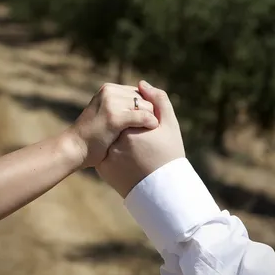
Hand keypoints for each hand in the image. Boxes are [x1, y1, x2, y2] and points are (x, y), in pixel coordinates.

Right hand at [66, 83, 158, 167]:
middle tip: (149, 129)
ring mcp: (111, 103)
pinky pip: (143, 117)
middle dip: (150, 113)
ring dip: (151, 119)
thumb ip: (121, 106)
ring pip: (146, 107)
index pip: (139, 93)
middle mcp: (110, 92)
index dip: (145, 108)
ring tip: (149, 132)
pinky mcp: (115, 117)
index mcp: (108, 89)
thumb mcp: (106, 113)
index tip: (146, 122)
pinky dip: (150, 124)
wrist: (74, 148)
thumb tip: (148, 104)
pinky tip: (151, 131)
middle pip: (144, 98)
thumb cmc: (92, 136)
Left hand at [96, 80, 184, 197]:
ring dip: (120, 138)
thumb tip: (142, 83)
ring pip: (112, 138)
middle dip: (128, 126)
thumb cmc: (170, 156)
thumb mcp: (170, 126)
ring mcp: (108, 155)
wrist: (163, 190)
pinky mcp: (104, 168)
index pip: (130, 111)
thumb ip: (159, 100)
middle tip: (144, 142)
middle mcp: (115, 140)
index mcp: (130, 127)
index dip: (143, 118)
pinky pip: (107, 154)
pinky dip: (116, 153)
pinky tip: (131, 161)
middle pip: (119, 124)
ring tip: (138, 152)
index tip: (152, 131)